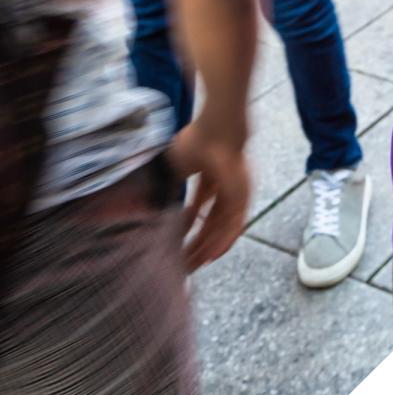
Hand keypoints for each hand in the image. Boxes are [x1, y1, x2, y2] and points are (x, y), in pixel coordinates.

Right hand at [167, 122, 250, 270]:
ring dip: (211, 246)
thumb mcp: (173, 167)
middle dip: (199, 241)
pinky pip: (235, 225)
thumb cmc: (196, 141)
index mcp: (210, 175)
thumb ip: (165, 185)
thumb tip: (147, 203)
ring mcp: (236, 191)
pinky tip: (213, 256)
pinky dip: (225, 241)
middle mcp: (225, 185)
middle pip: (213, 220)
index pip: (202, 204)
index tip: (180, 239)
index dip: (191, 223)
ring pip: (223, 226)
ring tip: (196, 265)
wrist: (218, 129)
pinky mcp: (243, 196)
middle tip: (187, 261)